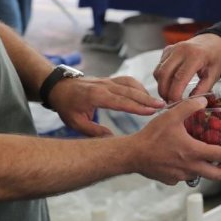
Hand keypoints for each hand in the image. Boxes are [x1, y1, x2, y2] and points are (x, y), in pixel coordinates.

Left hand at [50, 75, 164, 136]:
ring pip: (130, 84)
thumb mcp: (76, 123)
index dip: (137, 106)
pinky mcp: (109, 79)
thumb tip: (112, 140)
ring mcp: (107, 80)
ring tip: (157, 101)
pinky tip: (144, 94)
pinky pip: (126, 80)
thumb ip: (94, 132)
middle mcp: (104, 86)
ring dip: (144, 92)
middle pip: (129, 91)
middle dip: (147, 98)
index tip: (151, 111)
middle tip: (162, 105)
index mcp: (96, 96)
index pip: (121, 101)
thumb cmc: (66, 106)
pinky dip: (137, 86)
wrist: (58, 87)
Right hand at [127, 97, 220, 183]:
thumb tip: (204, 100)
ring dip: (207, 166)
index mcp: (193, 152)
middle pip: (217, 174)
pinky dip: (190, 169)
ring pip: (201, 175)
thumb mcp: (171, 115)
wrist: (132, 154)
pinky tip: (184, 158)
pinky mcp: (171, 180)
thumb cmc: (151, 136)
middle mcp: (190, 167)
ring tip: (205, 154)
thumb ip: (189, 106)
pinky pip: (185, 176)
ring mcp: (180, 176)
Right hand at [154, 33, 220, 102]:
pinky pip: (159, 66)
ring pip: (159, 71)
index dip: (175, 94)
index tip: (177, 104)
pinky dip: (161, 78)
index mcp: (195, 56)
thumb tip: (191, 103)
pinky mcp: (167, 50)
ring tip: (169, 95)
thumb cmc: (213, 59)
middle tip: (170, 102)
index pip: (179, 78)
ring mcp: (172, 49)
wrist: (211, 42)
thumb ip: (203, 89)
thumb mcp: (214, 75)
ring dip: (161, 86)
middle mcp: (181, 50)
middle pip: (164, 74)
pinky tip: (169, 84)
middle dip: (164, 92)